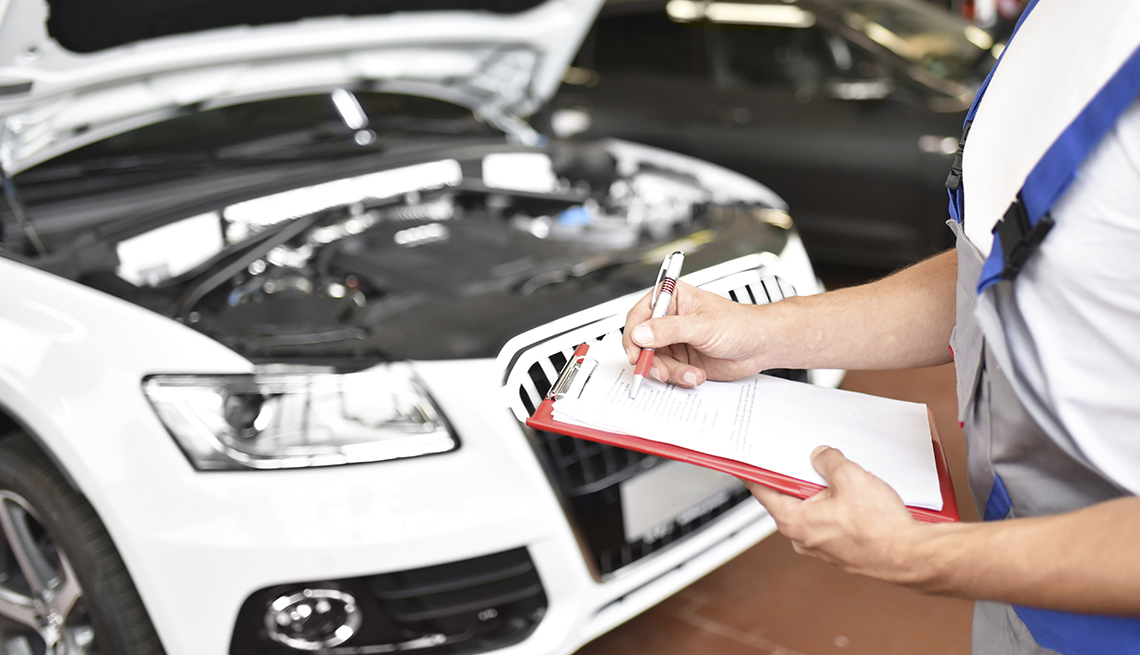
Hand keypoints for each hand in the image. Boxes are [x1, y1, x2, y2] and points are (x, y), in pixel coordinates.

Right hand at [621, 281, 771, 385]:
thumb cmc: (739, 325)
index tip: (636, 351)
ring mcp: (673, 341)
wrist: (760, 346)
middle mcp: (669, 319)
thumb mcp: (702, 325)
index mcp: (672, 298)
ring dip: (670, 371)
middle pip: (641, 342)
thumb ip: (669, 330)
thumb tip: (641, 333)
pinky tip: (695, 375)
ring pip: (654, 361)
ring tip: (690, 373)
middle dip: (650, 359)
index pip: (639, 315)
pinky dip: (679, 377)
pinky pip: (667, 372)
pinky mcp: (680, 360)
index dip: (633, 335)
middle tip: (659, 370)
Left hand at [746, 446, 926, 583]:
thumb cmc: (879, 528)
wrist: (910, 556)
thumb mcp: (849, 477)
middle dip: (799, 476)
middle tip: (810, 458)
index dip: (756, 472)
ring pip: (813, 508)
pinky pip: (830, 519)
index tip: (748, 461)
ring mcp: (822, 545)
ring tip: (843, 478)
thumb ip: (828, 461)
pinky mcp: (840, 547)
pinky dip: (837, 505)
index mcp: (794, 521)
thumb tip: (820, 456)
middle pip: (790, 497)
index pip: (763, 491)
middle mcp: (803, 538)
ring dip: (823, 491)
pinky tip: (856, 495)